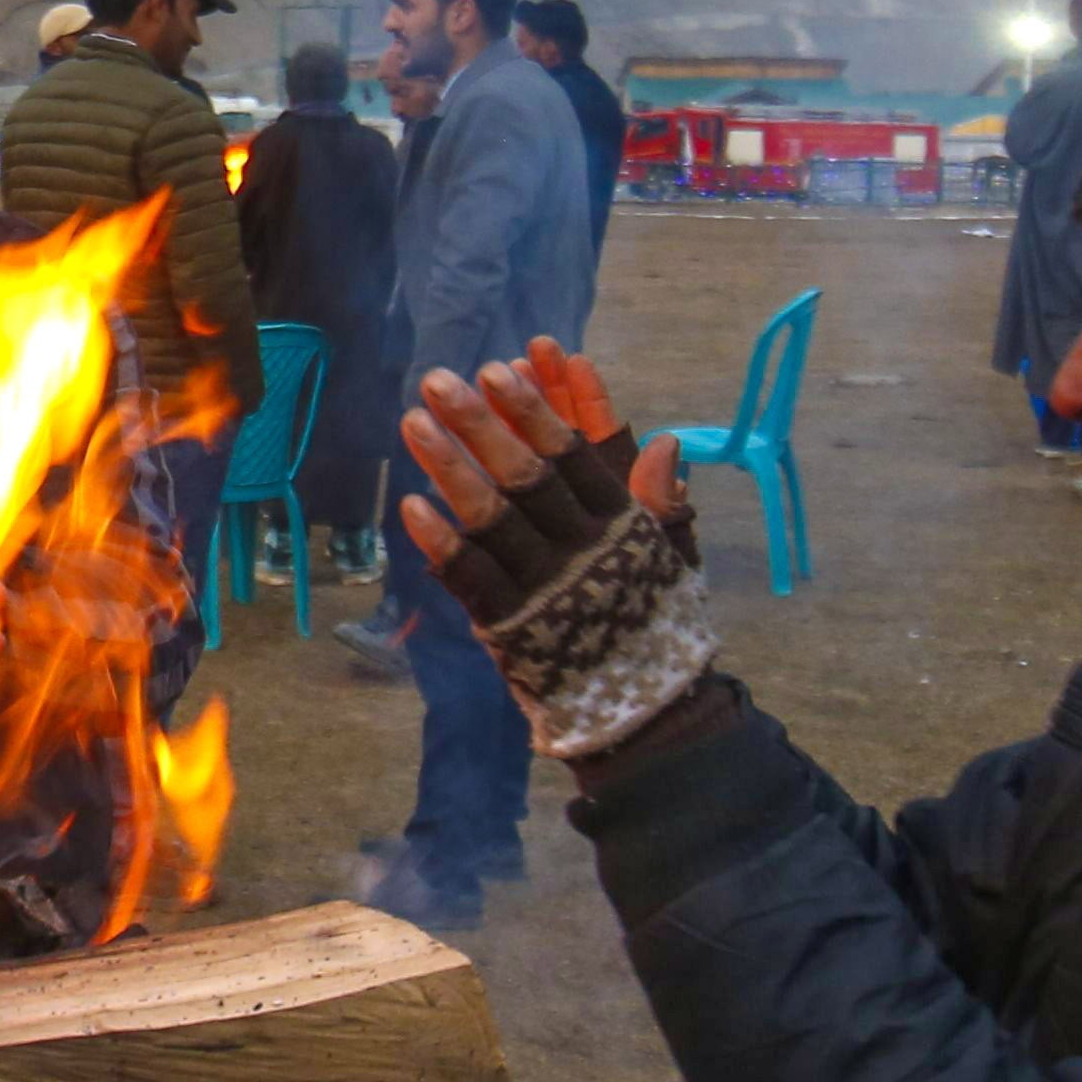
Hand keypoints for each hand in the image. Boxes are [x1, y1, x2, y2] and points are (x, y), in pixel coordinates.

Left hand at [394, 345, 714, 757]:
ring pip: (491, 520)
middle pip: (526, 477)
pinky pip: (471, 579)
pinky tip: (411, 506)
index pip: (576, 457)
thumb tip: (667, 443)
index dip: (538, 410)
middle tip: (438, 380)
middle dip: (480, 425)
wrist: (644, 713)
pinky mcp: (510, 628)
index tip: (504, 368)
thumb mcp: (670, 558)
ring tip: (412, 423)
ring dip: (449, 469)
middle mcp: (581, 551)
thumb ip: (661, 502)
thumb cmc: (652, 621)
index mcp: (621, 527)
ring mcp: (542, 589)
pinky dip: (441, 543)